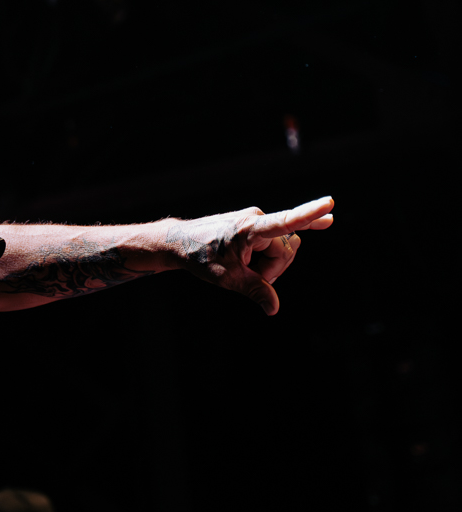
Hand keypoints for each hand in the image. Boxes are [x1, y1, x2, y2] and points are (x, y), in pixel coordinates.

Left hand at [163, 196, 333, 314]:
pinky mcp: (256, 225)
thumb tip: (273, 308)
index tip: (330, 203)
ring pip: (283, 247)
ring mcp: (257, 221)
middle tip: (251, 277)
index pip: (284, 222)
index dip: (309, 214)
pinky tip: (326, 221)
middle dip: (275, 268)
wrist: (180, 243)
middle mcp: (256, 219)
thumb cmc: (200, 257)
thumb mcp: (227, 278)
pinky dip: (302, 227)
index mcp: (249, 229)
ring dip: (272, 263)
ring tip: (248, 268)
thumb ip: (254, 290)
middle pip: (287, 249)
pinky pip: (284, 229)